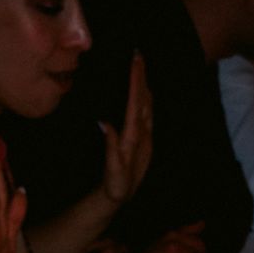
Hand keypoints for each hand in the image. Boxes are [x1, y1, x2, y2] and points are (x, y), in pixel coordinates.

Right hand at [99, 53, 152, 207]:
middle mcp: (143, 135)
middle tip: (138, 54)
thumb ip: (110, 147)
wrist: (120, 198)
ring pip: (148, 105)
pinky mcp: (143, 140)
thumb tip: (105, 123)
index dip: (136, 82)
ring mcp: (145, 137)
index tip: (135, 63)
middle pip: (145, 100)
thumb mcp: (113, 169)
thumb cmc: (115, 185)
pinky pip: (147, 113)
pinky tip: (144, 92)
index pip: (136, 104)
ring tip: (142, 67)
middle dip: (142, 77)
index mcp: (135, 138)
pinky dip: (145, 98)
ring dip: (145, 84)